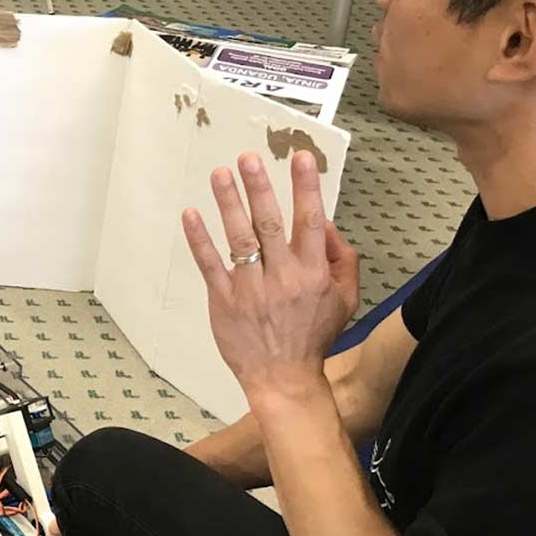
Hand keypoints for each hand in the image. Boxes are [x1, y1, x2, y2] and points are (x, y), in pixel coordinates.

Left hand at [181, 150, 359, 399]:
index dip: (306, 187)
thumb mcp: (345, 299)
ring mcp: (251, 289)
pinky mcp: (224, 301)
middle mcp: (283, 276)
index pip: (311, 221)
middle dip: (260, 188)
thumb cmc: (314, 335)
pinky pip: (210, 265)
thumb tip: (328, 222)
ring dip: (228, 204)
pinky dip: (199, 240)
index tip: (300, 156)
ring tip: (219, 174)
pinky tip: (191, 214)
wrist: (284, 379)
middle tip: (249, 157)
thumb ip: (343, 259)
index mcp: (313, 272)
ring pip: (240, 239)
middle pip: (271, 224)